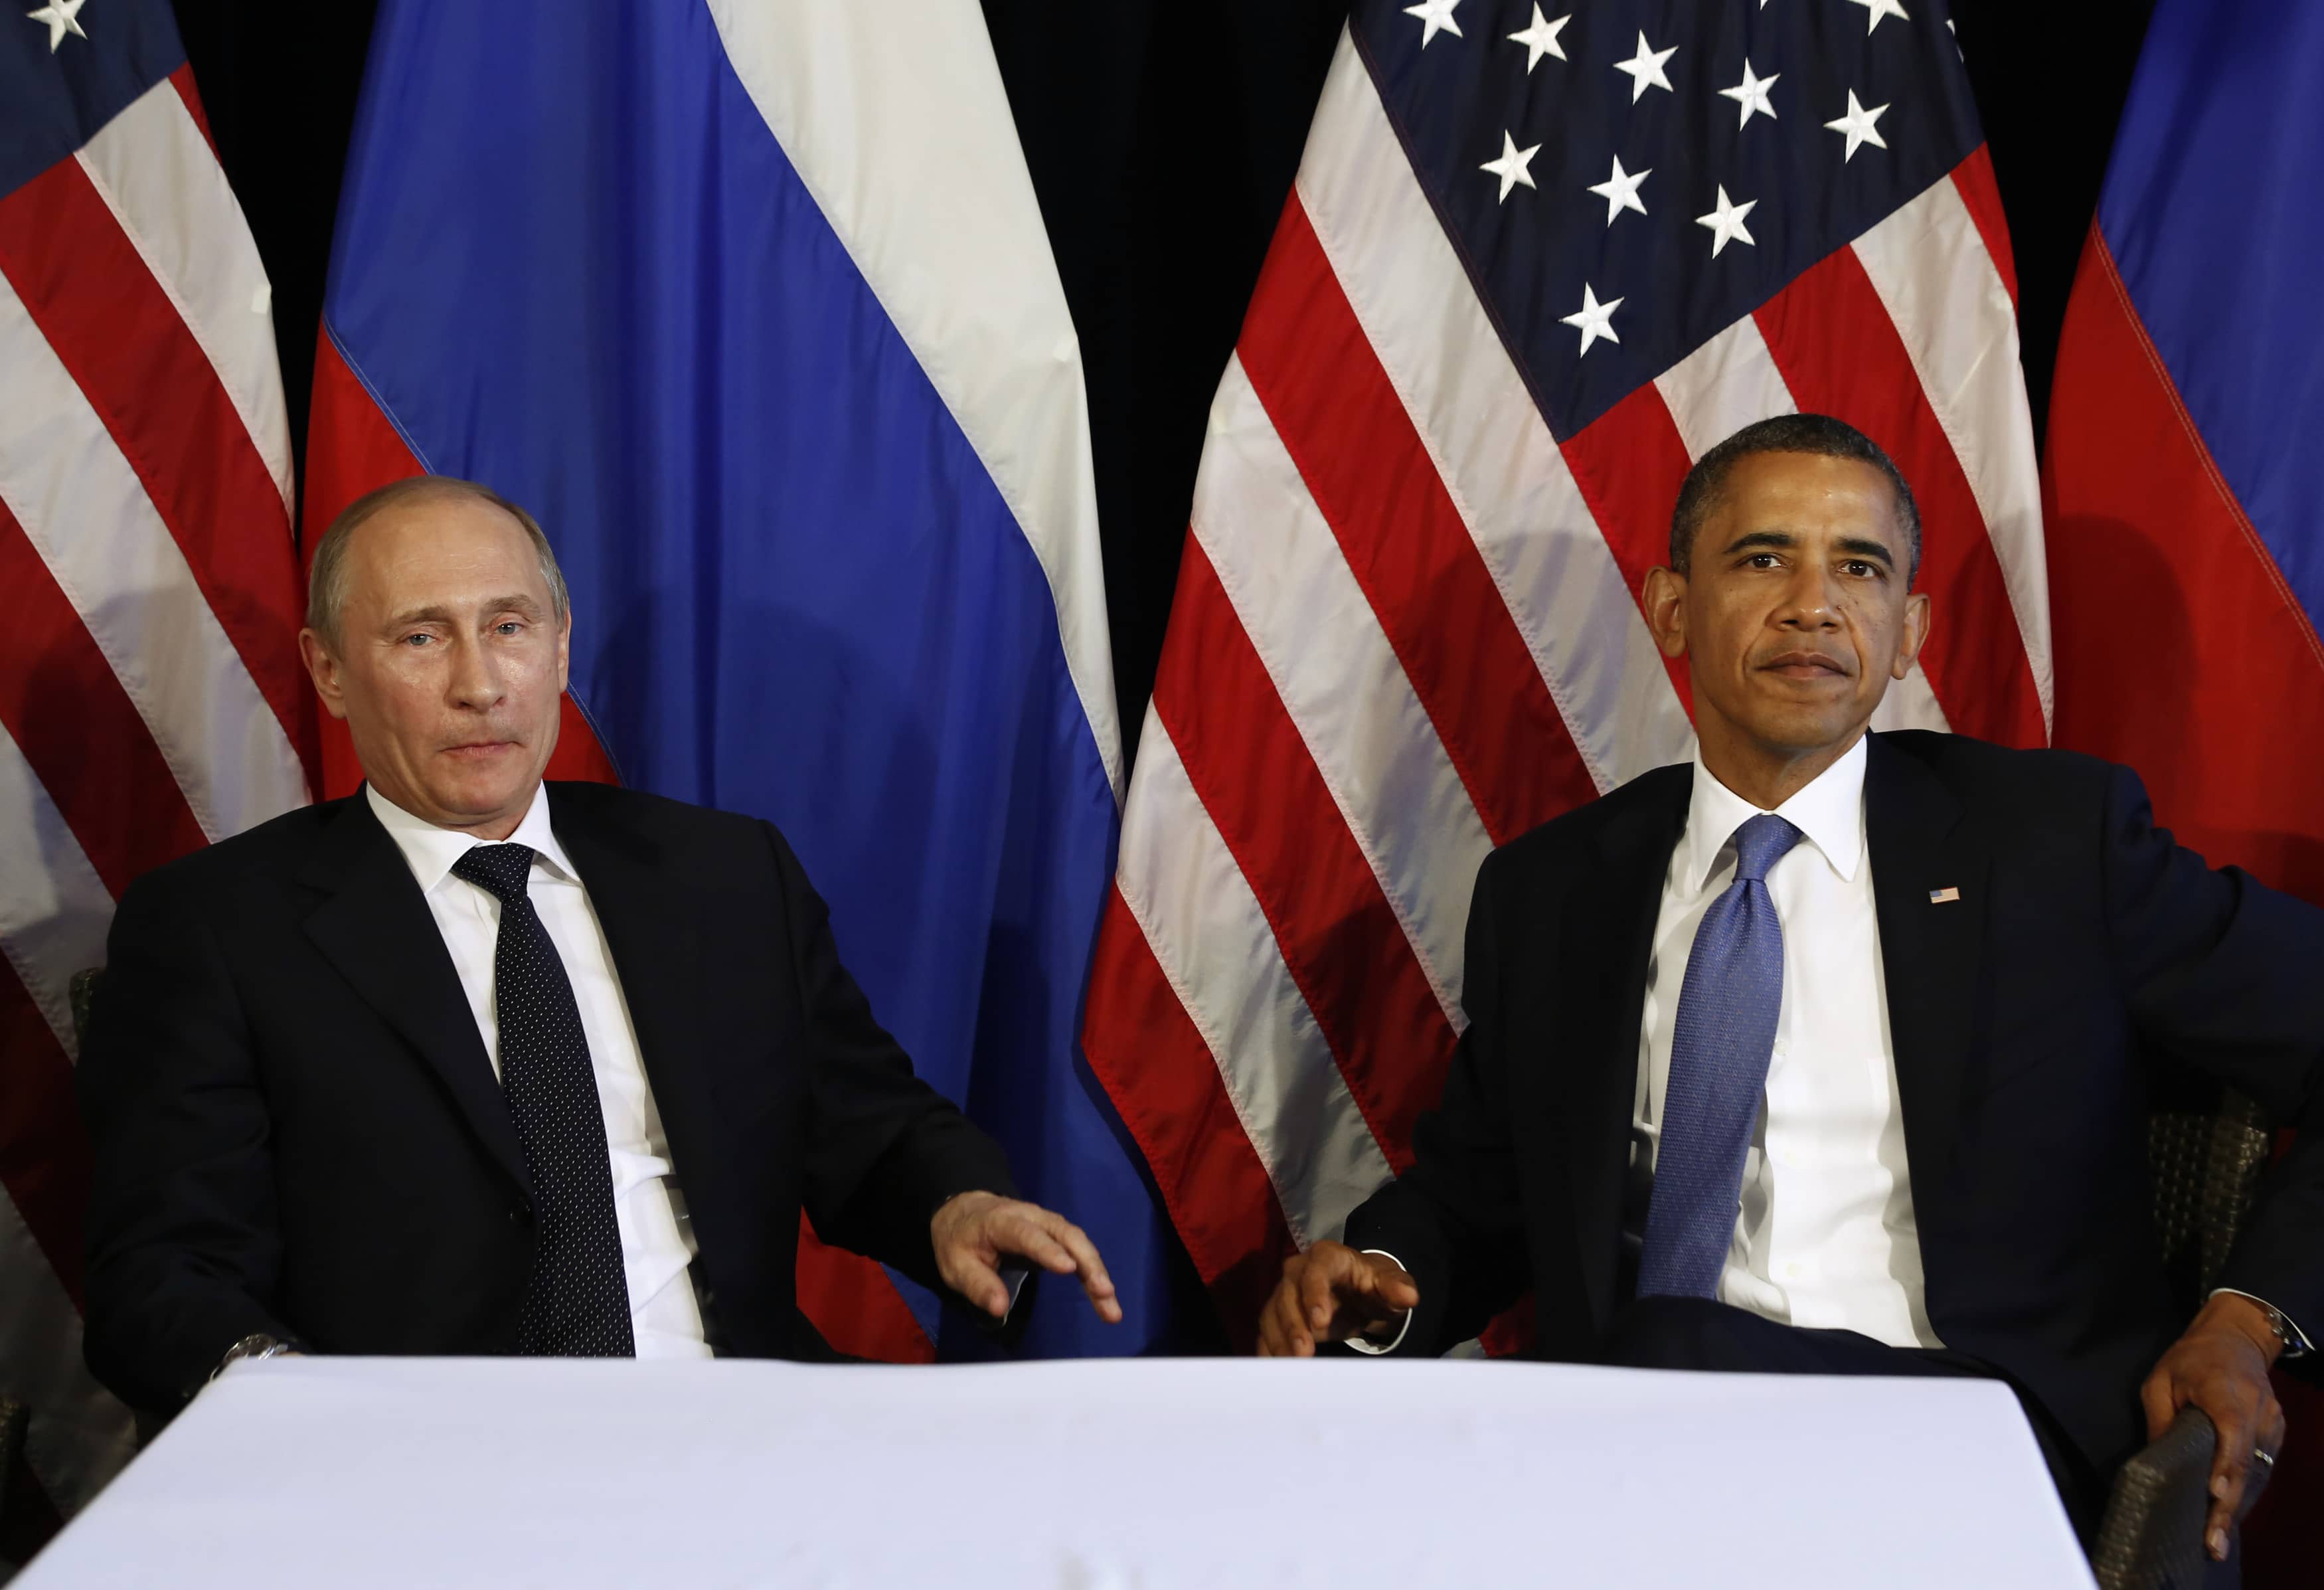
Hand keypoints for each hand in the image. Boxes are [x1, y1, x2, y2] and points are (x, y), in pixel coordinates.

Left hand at [930, 1191, 1121, 1323]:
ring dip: (1098, 1271)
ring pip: (1079, 1242)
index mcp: (1003, 1221)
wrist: (965, 1211)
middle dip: (1088, 1263)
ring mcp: (1048, 1224)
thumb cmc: (959, 1240)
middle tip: (1104, 1293)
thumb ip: (978, 1285)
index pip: (1028, 1235)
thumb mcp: (955, 1265)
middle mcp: (1033, 1217)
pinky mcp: (1057, 1235)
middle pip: (1067, 1235)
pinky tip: (1105, 1296)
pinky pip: (1080, 1249)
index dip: (1049, 1250)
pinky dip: (1094, 1271)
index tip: (1069, 1269)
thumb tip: (1000, 1310)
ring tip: (1111, 1304)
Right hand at [1256, 1241, 1418, 1356]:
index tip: (1320, 1321)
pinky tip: (1276, 1368)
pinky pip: (1266, 1331)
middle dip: (1294, 1325)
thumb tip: (1409, 1296)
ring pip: (1273, 1314)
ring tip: (1292, 1366)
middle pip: (1288, 1294)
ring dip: (1279, 1340)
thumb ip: (1396, 1288)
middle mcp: (1298, 1271)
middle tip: (1304, 1353)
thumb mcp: (1389, 1284)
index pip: (1316, 1270)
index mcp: (1326, 1257)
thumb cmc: (1372, 1285)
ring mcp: (1284, 1293)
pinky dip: (1269, 1349)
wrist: (1356, 1293)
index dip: (1315, 1293)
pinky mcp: (1277, 1315)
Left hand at [2140, 1293, 2287, 1560]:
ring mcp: (2272, 1424)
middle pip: (2246, 1465)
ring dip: (2237, 1508)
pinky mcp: (2276, 1434)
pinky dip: (2245, 1493)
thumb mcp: (2161, 1380)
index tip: (2215, 1495)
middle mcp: (2258, 1411)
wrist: (2235, 1340)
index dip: (2225, 1467)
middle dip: (2229, 1507)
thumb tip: (2154, 1460)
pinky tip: (2228, 1517)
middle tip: (2212, 1541)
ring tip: (2217, 1541)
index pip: (2231, 1435)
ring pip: (2256, 1474)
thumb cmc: (2190, 1359)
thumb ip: (2160, 1418)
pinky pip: (2261, 1469)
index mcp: (2227, 1393)